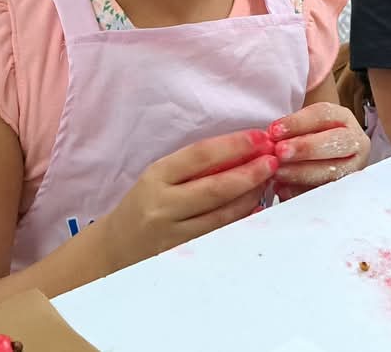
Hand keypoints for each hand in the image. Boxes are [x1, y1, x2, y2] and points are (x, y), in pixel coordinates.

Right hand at [98, 129, 277, 272]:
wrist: (117, 246)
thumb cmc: (145, 203)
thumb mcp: (160, 177)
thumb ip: (194, 166)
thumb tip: (241, 151)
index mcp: (156, 176)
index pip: (200, 155)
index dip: (233, 145)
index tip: (259, 137)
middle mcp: (163, 205)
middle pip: (215, 187)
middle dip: (250, 172)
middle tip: (273, 159)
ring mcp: (174, 233)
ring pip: (223, 215)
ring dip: (251, 196)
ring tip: (269, 180)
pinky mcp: (184, 254)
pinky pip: (220, 235)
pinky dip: (242, 220)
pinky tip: (258, 209)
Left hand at [268, 103, 369, 200]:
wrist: (321, 159)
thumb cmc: (308, 140)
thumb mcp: (302, 128)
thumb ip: (288, 131)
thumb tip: (268, 139)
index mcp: (342, 118)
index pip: (323, 114)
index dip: (297, 122)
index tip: (274, 131)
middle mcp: (354, 142)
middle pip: (334, 142)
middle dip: (305, 148)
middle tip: (280, 152)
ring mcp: (354, 168)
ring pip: (333, 171)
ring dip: (301, 172)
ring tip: (277, 173)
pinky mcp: (346, 190)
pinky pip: (326, 192)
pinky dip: (302, 192)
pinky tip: (284, 190)